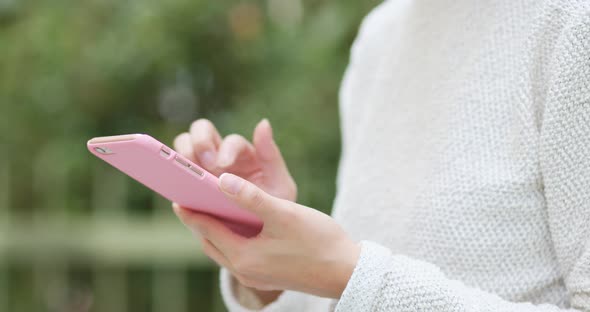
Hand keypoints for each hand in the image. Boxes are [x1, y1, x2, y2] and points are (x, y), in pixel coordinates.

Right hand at [173, 118, 296, 201]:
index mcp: (244, 152)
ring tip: (185, 176)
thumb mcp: (281, 185)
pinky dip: (170, 176)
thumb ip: (271, 156)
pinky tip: (176, 195)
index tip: (223, 165)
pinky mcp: (189, 185)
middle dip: (199, 143)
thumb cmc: (275, 207)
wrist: (262, 236)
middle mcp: (220, 153)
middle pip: (201, 131)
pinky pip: (173, 174)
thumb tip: (263, 122)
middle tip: (204, 164)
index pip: (231, 141)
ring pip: (183, 146)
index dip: (225, 150)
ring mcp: (202, 167)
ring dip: (181, 155)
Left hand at [173, 173, 360, 298]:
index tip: (175, 195)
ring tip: (210, 209)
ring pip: (224, 250)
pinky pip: (238, 255)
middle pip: (211, 242)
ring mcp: (256, 276)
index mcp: (244, 256)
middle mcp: (245, 271)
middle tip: (188, 200)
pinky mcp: (267, 276)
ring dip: (215, 230)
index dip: (190, 211)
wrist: (347, 272)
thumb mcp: (285, 214)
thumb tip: (222, 181)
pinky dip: (231, 238)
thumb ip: (252, 197)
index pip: (206, 229)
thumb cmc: (319, 242)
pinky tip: (239, 225)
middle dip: (198, 221)